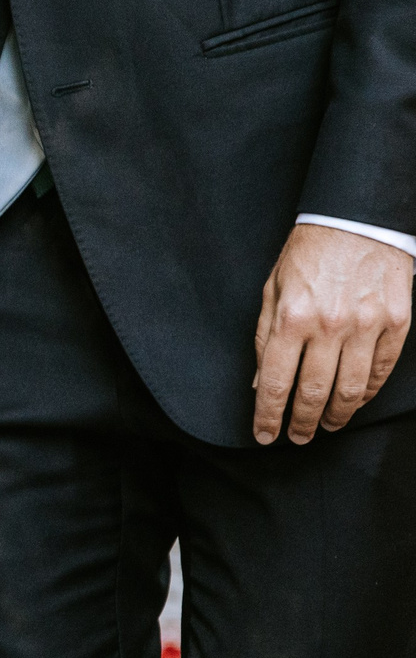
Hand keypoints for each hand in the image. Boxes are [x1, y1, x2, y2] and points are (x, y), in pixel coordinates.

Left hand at [251, 221, 413, 442]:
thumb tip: (259, 382)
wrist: (357, 220)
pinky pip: (381, 369)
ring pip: (350, 388)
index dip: (268, 415)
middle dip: (302, 423)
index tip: (265, 434)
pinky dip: (367, 392)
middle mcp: (329, 325)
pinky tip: (354, 401)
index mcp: (291, 318)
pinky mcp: (396, 321)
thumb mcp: (272, 291)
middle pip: (313, 392)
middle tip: (297, 437)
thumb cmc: (309, 254)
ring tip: (326, 425)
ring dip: (336, 415)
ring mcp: (366, 324)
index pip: (274, 382)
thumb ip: (264, 338)